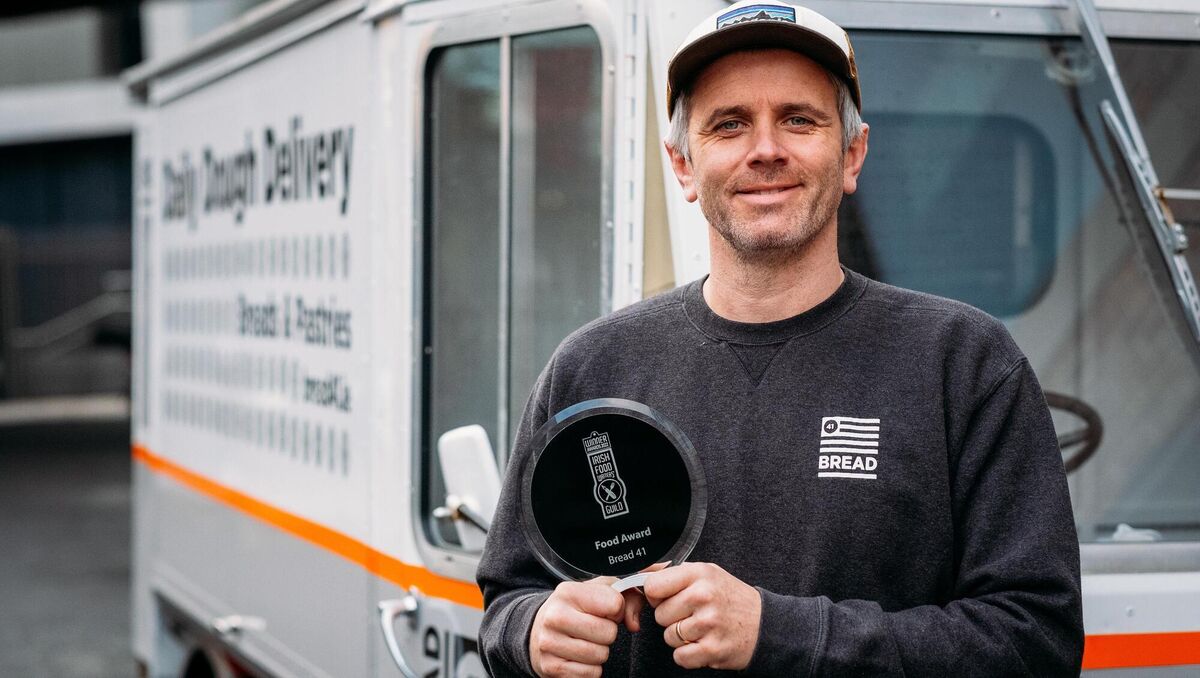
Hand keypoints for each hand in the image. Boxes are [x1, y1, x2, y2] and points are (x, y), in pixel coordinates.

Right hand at [530, 578, 624, 677]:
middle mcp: (555, 616)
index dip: (617, 610)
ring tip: (586, 642)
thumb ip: (627, 597)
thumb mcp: (598, 592)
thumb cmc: (575, 609)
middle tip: (594, 630)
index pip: (615, 604)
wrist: (539, 629)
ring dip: (600, 651)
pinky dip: (591, 668)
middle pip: (609, 633)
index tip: (605, 612)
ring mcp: (550, 643)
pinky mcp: (551, 667)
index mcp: (568, 592)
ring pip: (600, 655)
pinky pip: (591, 674)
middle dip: (608, 633)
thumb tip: (633, 624)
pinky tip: (578, 656)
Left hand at [643, 562, 761, 669]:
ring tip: (701, 628)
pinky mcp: (712, 650)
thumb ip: (671, 572)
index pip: (653, 586)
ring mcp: (708, 624)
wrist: (764, 623)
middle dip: (671, 617)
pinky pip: (680, 656)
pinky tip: (703, 642)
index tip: (668, 597)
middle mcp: (703, 596)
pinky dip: (688, 654)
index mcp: (699, 573)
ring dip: (681, 637)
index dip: (656, 595)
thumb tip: (640, 570)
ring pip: (668, 637)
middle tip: (692, 614)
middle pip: (659, 615)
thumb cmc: (730, 597)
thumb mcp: (705, 573)